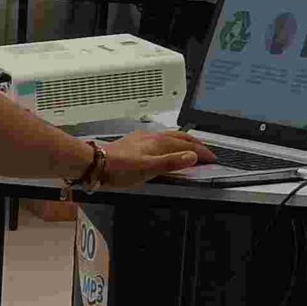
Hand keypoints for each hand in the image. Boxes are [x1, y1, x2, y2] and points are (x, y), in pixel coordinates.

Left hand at [95, 129, 215, 187]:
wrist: (95, 164)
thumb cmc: (118, 168)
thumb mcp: (148, 169)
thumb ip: (171, 163)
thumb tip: (192, 157)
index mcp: (160, 143)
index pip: (188, 146)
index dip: (202, 152)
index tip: (211, 158)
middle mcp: (153, 138)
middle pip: (181, 137)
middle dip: (196, 143)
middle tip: (206, 150)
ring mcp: (143, 139)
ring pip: (170, 136)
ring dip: (183, 141)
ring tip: (189, 146)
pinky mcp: (135, 142)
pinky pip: (158, 139)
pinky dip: (169, 142)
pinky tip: (162, 146)